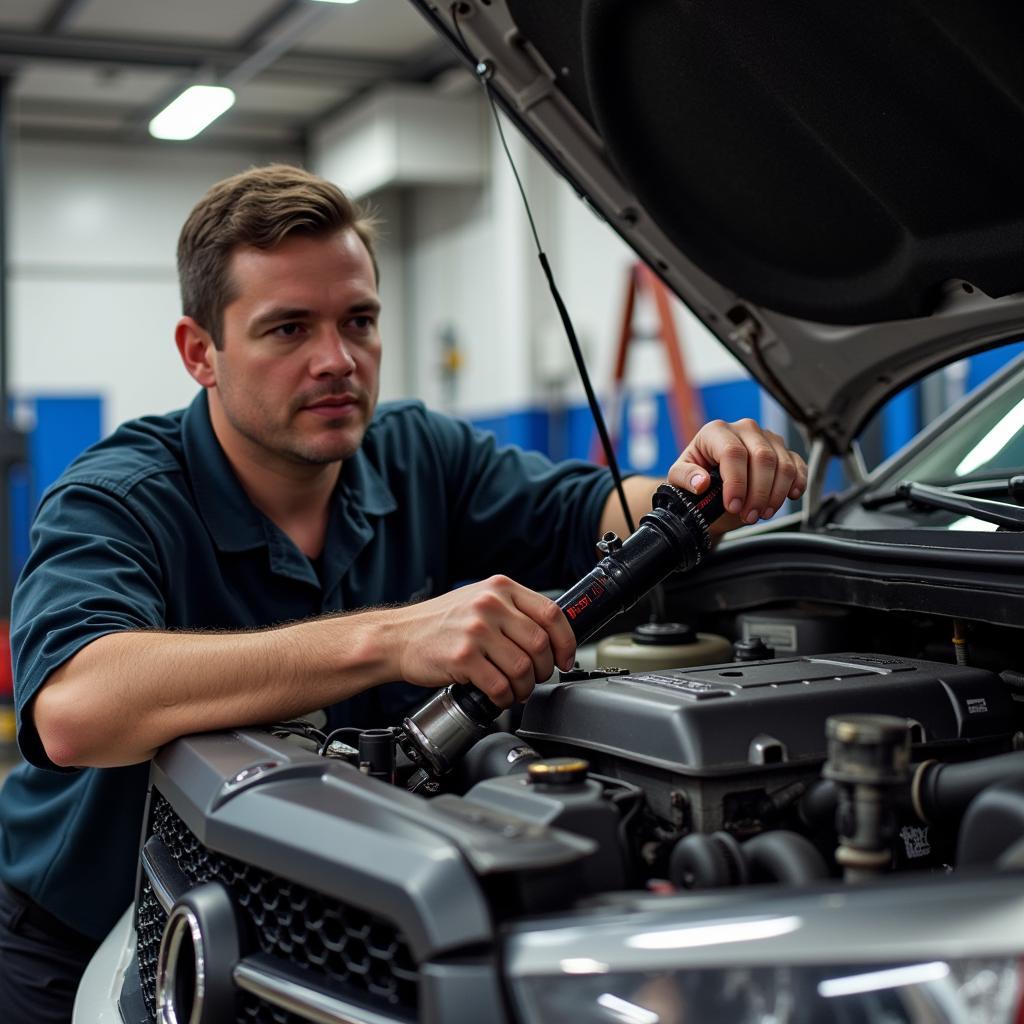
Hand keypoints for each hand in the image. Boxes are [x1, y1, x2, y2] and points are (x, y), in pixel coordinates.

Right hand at [392, 576, 575, 707]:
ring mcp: (476, 631)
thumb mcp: (479, 599)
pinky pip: (500, 686)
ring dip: (524, 688)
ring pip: (523, 668)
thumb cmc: (440, 623)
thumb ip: (513, 609)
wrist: (398, 637)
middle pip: (540, 644)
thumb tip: (551, 635)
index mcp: (500, 588)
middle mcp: (490, 605)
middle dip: (543, 669)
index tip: (565, 658)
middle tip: (534, 678)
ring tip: (515, 690)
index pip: (551, 613)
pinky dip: (505, 698)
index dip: (566, 641)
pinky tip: (499, 696)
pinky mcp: (463, 658)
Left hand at [668, 418, 807, 533]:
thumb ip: (685, 477)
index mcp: (716, 431)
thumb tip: (699, 482)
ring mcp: (767, 438)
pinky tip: (790, 497)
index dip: (736, 482)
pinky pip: (798, 465)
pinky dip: (797, 483)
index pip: (733, 452)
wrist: (710, 485)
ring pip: (783, 464)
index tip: (733, 505)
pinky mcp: (784, 450)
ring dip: (776, 494)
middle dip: (758, 493)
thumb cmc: (694, 477)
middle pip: (762, 458)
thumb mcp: (679, 478)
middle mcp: (744, 429)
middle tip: (749, 516)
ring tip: (762, 514)